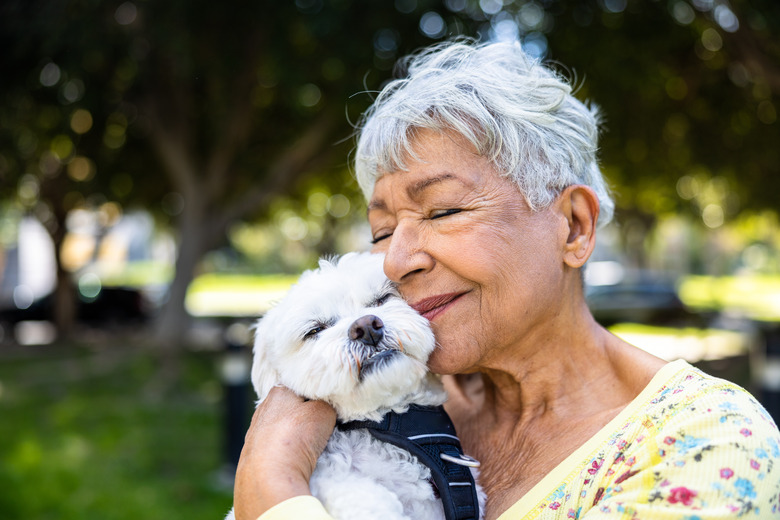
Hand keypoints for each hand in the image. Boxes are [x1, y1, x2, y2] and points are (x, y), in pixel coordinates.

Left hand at [233, 386, 335, 519]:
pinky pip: (275, 449)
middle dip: (304, 418)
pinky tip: (291, 461)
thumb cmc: (295, 438)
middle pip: (292, 410)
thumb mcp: (324, 411)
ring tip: (307, 449)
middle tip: (320, 430)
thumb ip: (326, 404)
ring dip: (294, 437)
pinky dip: (284, 453)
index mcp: (278, 392)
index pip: (302, 388)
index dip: (317, 398)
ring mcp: (255, 433)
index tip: (327, 410)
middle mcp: (262, 409)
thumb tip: (324, 409)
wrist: (268, 477)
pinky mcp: (252, 456)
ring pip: (283, 430)